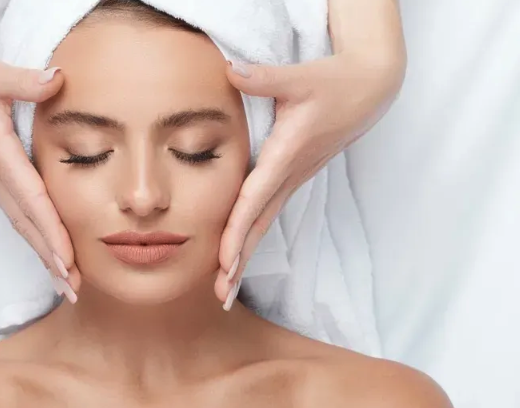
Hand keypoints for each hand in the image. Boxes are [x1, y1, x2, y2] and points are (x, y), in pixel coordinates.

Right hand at [0, 38, 79, 301]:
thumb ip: (26, 81)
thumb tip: (58, 80)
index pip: (30, 199)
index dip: (50, 231)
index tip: (67, 262)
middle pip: (25, 223)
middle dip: (49, 258)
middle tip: (73, 289)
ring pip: (19, 220)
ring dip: (41, 251)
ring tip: (63, 281)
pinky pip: (14, 208)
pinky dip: (32, 231)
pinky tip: (45, 246)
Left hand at [215, 49, 406, 307]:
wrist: (368, 90)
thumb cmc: (333, 82)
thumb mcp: (300, 76)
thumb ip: (263, 77)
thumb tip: (230, 69)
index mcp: (287, 155)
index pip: (255, 198)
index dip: (238, 230)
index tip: (224, 261)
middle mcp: (289, 174)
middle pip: (259, 225)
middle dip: (239, 261)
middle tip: (220, 295)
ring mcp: (292, 179)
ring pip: (263, 224)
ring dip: (244, 257)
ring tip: (225, 290)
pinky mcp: (292, 177)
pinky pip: (267, 212)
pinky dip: (251, 236)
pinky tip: (238, 256)